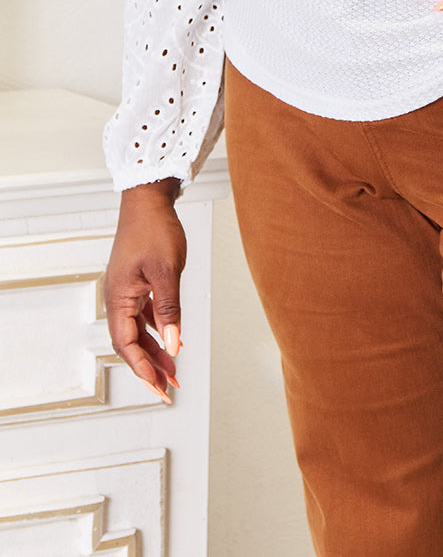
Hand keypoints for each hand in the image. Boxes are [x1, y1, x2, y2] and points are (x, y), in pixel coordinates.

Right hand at [104, 178, 185, 401]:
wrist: (150, 199)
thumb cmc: (154, 229)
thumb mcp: (167, 271)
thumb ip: (170, 309)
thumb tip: (175, 345)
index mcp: (119, 297)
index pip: (127, 344)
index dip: (142, 368)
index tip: (159, 388)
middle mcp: (119, 297)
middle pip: (131, 342)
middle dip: (149, 367)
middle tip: (168, 390)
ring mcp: (128, 291)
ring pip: (140, 331)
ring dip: (156, 351)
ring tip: (173, 373)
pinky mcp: (138, 283)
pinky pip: (146, 316)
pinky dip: (159, 330)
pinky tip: (173, 340)